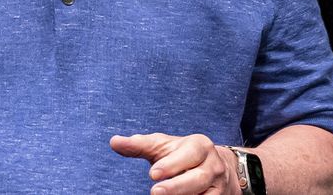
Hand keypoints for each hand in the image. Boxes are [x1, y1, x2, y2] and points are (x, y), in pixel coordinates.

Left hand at [111, 133, 239, 194]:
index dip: (172, 164)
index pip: (189, 153)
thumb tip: (114, 142)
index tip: (153, 173)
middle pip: (198, 177)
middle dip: (177, 186)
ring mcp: (218, 185)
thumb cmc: (182, 155)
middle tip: (155, 192)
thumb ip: (140, 145)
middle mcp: (213, 165)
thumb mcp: (163, 147)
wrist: (218, 168)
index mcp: (200, 146)